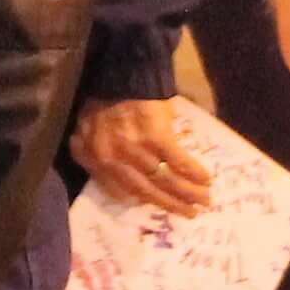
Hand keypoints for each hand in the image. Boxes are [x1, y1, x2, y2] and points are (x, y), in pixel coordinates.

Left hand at [70, 97, 213, 213]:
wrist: (121, 74)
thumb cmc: (102, 100)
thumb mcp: (83, 130)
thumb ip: (86, 154)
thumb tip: (104, 178)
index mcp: (97, 159)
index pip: (120, 190)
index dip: (140, 200)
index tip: (156, 205)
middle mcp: (116, 159)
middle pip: (147, 190)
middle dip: (171, 205)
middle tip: (190, 215)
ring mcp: (137, 149)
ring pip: (165, 179)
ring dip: (187, 193)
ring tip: (204, 201)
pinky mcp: (158, 137)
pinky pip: (178, 161)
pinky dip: (193, 172)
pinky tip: (206, 179)